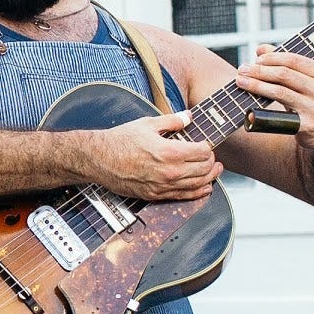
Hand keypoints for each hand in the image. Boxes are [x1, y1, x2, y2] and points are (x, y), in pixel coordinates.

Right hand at [79, 111, 222, 202]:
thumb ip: (172, 121)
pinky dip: (198, 192)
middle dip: (212, 162)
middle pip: (204, 169)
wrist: (98, 159)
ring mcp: (163, 186)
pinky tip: (205, 187)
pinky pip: (184, 196)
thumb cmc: (119, 141)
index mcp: (170, 152)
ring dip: (210, 177)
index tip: (205, 144)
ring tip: (215, 171)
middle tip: (212, 156)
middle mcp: (170, 172)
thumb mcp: (147, 124)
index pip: (202, 151)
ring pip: (198, 184)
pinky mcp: (156, 195)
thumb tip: (188, 117)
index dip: (208, 146)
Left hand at [235, 46, 313, 146]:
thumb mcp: (303, 80)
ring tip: (241, 81)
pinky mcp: (305, 124)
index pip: (293, 59)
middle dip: (259, 70)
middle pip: (284, 74)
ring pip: (279, 92)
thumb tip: (262, 49)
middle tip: (243, 69)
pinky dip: (262, 110)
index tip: (257, 59)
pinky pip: (279, 114)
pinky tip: (249, 107)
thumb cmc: (309, 100)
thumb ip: (284, 63)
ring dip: (256, 85)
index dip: (272, 57)